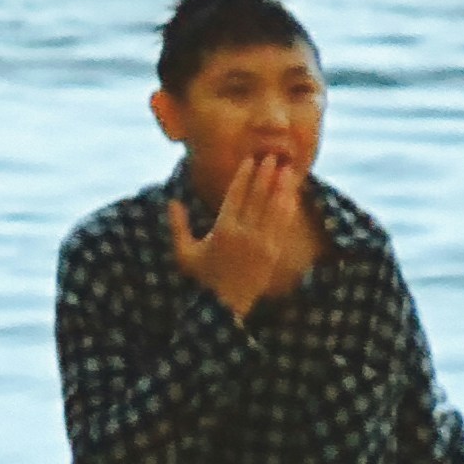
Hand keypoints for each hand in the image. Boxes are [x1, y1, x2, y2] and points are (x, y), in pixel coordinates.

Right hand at [168, 150, 319, 319]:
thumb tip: (171, 201)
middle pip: (257, 197)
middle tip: (271, 156)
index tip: (250, 160)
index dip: (244, 176)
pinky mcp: (273, 253)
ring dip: (280, 187)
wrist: (224, 307)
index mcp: (222, 230)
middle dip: (265, 175)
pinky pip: (282, 226)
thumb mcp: (185, 253)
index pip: (235, 195)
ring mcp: (261, 243)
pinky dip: (287, 209)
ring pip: (273, 208)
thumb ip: (178, 226)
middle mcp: (243, 234)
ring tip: (286, 169)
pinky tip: (292, 196)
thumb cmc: (202, 279)